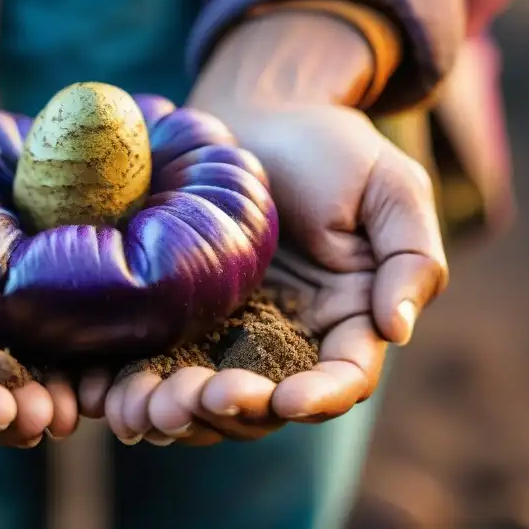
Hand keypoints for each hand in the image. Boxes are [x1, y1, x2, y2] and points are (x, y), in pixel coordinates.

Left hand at [98, 105, 447, 445]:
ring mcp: (232, 332)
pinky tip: (117, 399)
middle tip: (197, 399)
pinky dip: (143, 389)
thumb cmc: (329, 146)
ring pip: (210, 396)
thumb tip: (397, 331)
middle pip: (268, 403)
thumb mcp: (391, 188)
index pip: (343, 377)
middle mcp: (290, 339)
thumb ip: (411, 258)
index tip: (287, 399)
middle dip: (235, 412)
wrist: (256, 114)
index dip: (320, 396)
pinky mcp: (183, 318)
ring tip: (147, 408)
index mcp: (348, 319)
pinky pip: (164, 365)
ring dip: (182, 414)